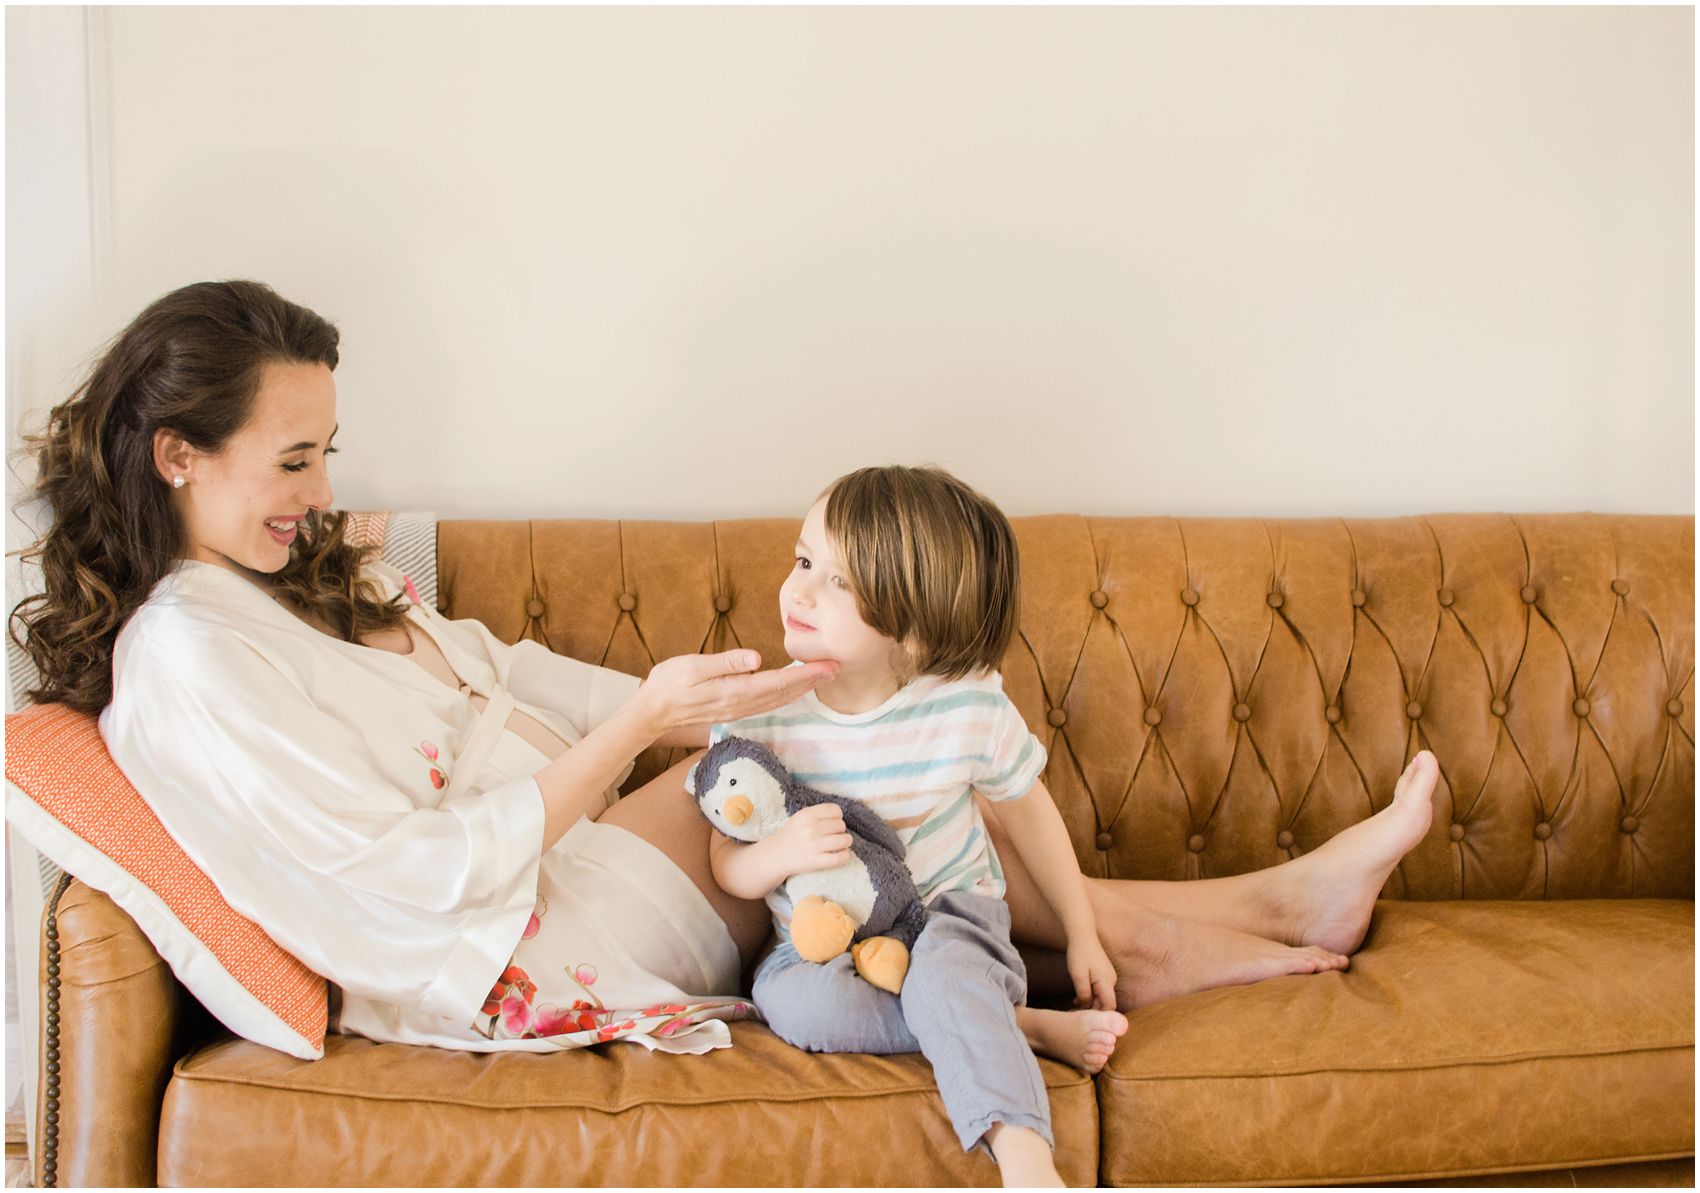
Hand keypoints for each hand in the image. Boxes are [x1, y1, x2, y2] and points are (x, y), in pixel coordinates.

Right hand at [635, 651, 837, 734]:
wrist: (652, 712)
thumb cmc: (668, 684)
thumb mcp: (692, 666)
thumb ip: (724, 662)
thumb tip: (755, 658)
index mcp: (734, 691)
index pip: (778, 682)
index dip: (805, 674)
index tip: (827, 666)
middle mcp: (741, 704)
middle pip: (784, 693)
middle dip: (812, 681)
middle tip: (836, 669)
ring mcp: (738, 709)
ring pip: (778, 699)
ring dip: (802, 689)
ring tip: (822, 677)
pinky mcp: (733, 709)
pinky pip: (767, 703)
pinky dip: (786, 694)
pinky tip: (792, 689)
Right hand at [769, 804, 853, 876]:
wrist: (777, 855)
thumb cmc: (793, 834)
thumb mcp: (801, 817)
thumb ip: (819, 813)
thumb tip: (842, 816)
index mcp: (806, 815)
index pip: (836, 810)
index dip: (837, 817)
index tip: (832, 822)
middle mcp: (810, 829)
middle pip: (841, 825)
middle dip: (840, 830)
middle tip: (832, 835)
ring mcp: (813, 846)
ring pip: (844, 840)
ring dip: (845, 842)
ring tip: (840, 844)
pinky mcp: (815, 861)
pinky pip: (839, 858)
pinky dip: (845, 856)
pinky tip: (842, 854)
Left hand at [1067, 935, 1117, 1010]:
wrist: (1082, 935)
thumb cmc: (1079, 954)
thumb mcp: (1078, 976)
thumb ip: (1083, 994)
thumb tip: (1086, 1007)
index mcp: (1106, 982)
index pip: (1110, 1006)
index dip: (1101, 1016)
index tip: (1088, 1022)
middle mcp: (1111, 981)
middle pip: (1105, 1003)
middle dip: (1092, 1011)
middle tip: (1075, 1016)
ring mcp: (1108, 977)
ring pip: (1101, 997)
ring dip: (1090, 1003)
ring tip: (1074, 1008)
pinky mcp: (1103, 974)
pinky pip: (1099, 990)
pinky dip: (1090, 996)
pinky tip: (1077, 998)